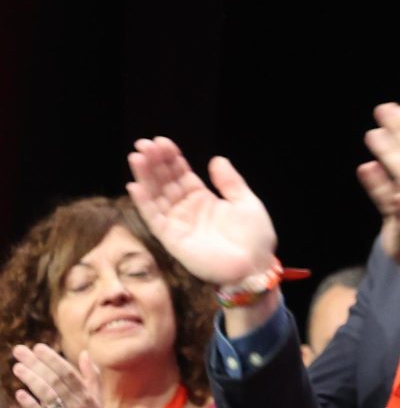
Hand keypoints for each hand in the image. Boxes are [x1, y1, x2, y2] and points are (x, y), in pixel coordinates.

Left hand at [11, 345, 107, 407]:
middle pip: (55, 378)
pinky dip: (31, 403)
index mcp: (87, 395)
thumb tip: (84, 354)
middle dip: (37, 363)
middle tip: (20, 351)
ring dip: (32, 378)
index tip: (38, 347)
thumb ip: (91, 378)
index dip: (52, 358)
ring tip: (17, 367)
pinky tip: (19, 393)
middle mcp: (77, 403)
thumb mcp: (97, 402)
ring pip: (47, 393)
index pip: (67, 371)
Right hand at [127, 138, 278, 286]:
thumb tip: (215, 159)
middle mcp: (187, 210)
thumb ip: (229, 182)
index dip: (171, 158)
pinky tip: (135, 185)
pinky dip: (144, 202)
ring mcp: (178, 223)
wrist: (255, 266)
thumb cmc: (254, 237)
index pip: (182, 175)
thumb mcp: (246, 202)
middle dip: (155, 163)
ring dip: (145, 177)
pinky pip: (155, 218)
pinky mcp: (172, 239)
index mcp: (204, 199)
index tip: (161, 141)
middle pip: (166, 182)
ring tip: (137, 156)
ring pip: (156, 196)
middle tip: (144, 144)